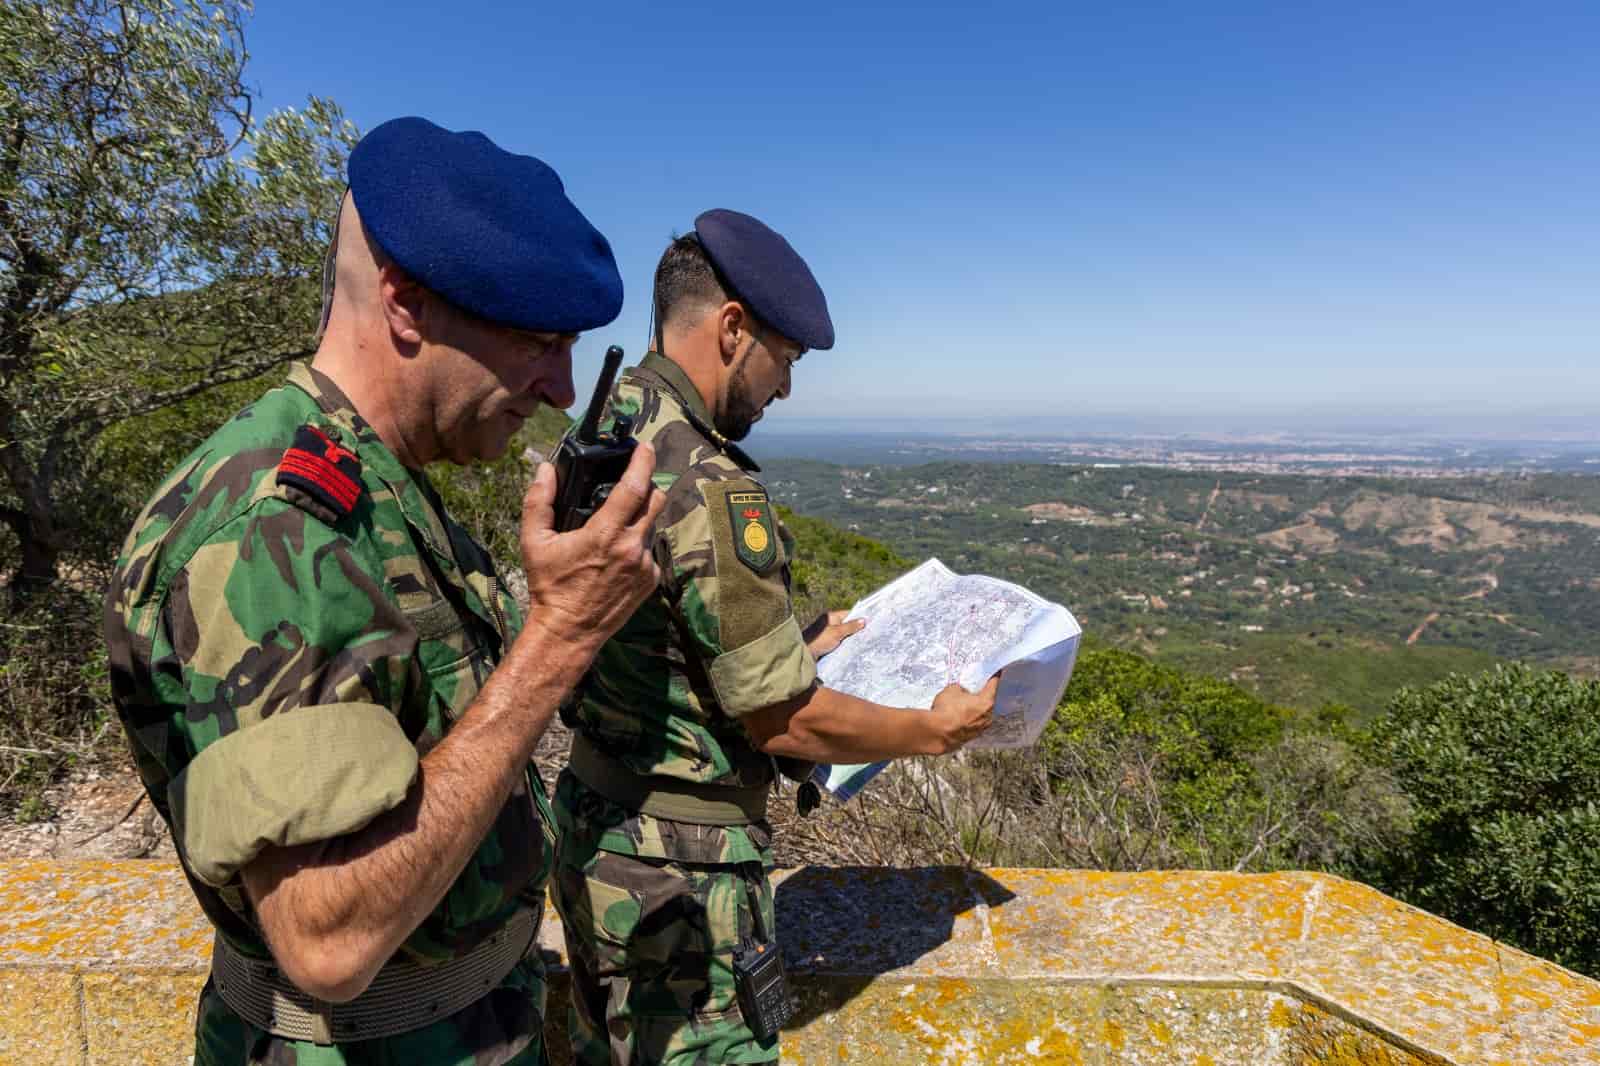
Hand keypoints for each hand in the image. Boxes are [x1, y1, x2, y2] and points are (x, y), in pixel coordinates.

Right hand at [519, 442, 666, 653]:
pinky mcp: (650, 581)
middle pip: (656, 501)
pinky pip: (650, 552)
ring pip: (652, 527)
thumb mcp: (534, 542)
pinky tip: (617, 555)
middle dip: (648, 485)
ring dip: (639, 519)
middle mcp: (631, 548)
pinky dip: (637, 546)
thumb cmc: (549, 586)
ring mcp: (645, 566)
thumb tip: (545, 469)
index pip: (634, 487)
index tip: (646, 446)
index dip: (643, 462)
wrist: (568, 631)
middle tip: (635, 479)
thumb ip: (539, 501)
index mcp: (605, 534)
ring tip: (616, 526)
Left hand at [804, 609, 865, 657]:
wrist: (804, 654)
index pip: (850, 614)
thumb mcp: (837, 633)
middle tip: (870, 634)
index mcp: (832, 617)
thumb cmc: (819, 640)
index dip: (859, 618)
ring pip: (845, 634)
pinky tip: (854, 648)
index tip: (871, 623)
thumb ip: (850, 627)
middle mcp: (831, 623)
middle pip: (848, 624)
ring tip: (864, 642)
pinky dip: (846, 644)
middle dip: (857, 629)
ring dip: (851, 638)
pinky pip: (840, 641)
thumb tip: (864, 620)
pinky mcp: (828, 642)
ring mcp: (829, 633)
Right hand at [927, 674, 998, 754]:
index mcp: (987, 702)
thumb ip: (961, 689)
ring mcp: (980, 729)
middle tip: (971, 688)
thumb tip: (962, 693)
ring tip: (959, 703)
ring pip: (979, 714)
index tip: (996, 671)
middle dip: (979, 695)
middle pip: (987, 701)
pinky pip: (970, 724)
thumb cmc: (946, 710)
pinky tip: (954, 716)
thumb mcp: (952, 689)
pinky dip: (965, 719)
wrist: (936, 733)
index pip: (993, 684)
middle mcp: (987, 717)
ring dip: (972, 708)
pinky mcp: (970, 737)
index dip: (994, 676)